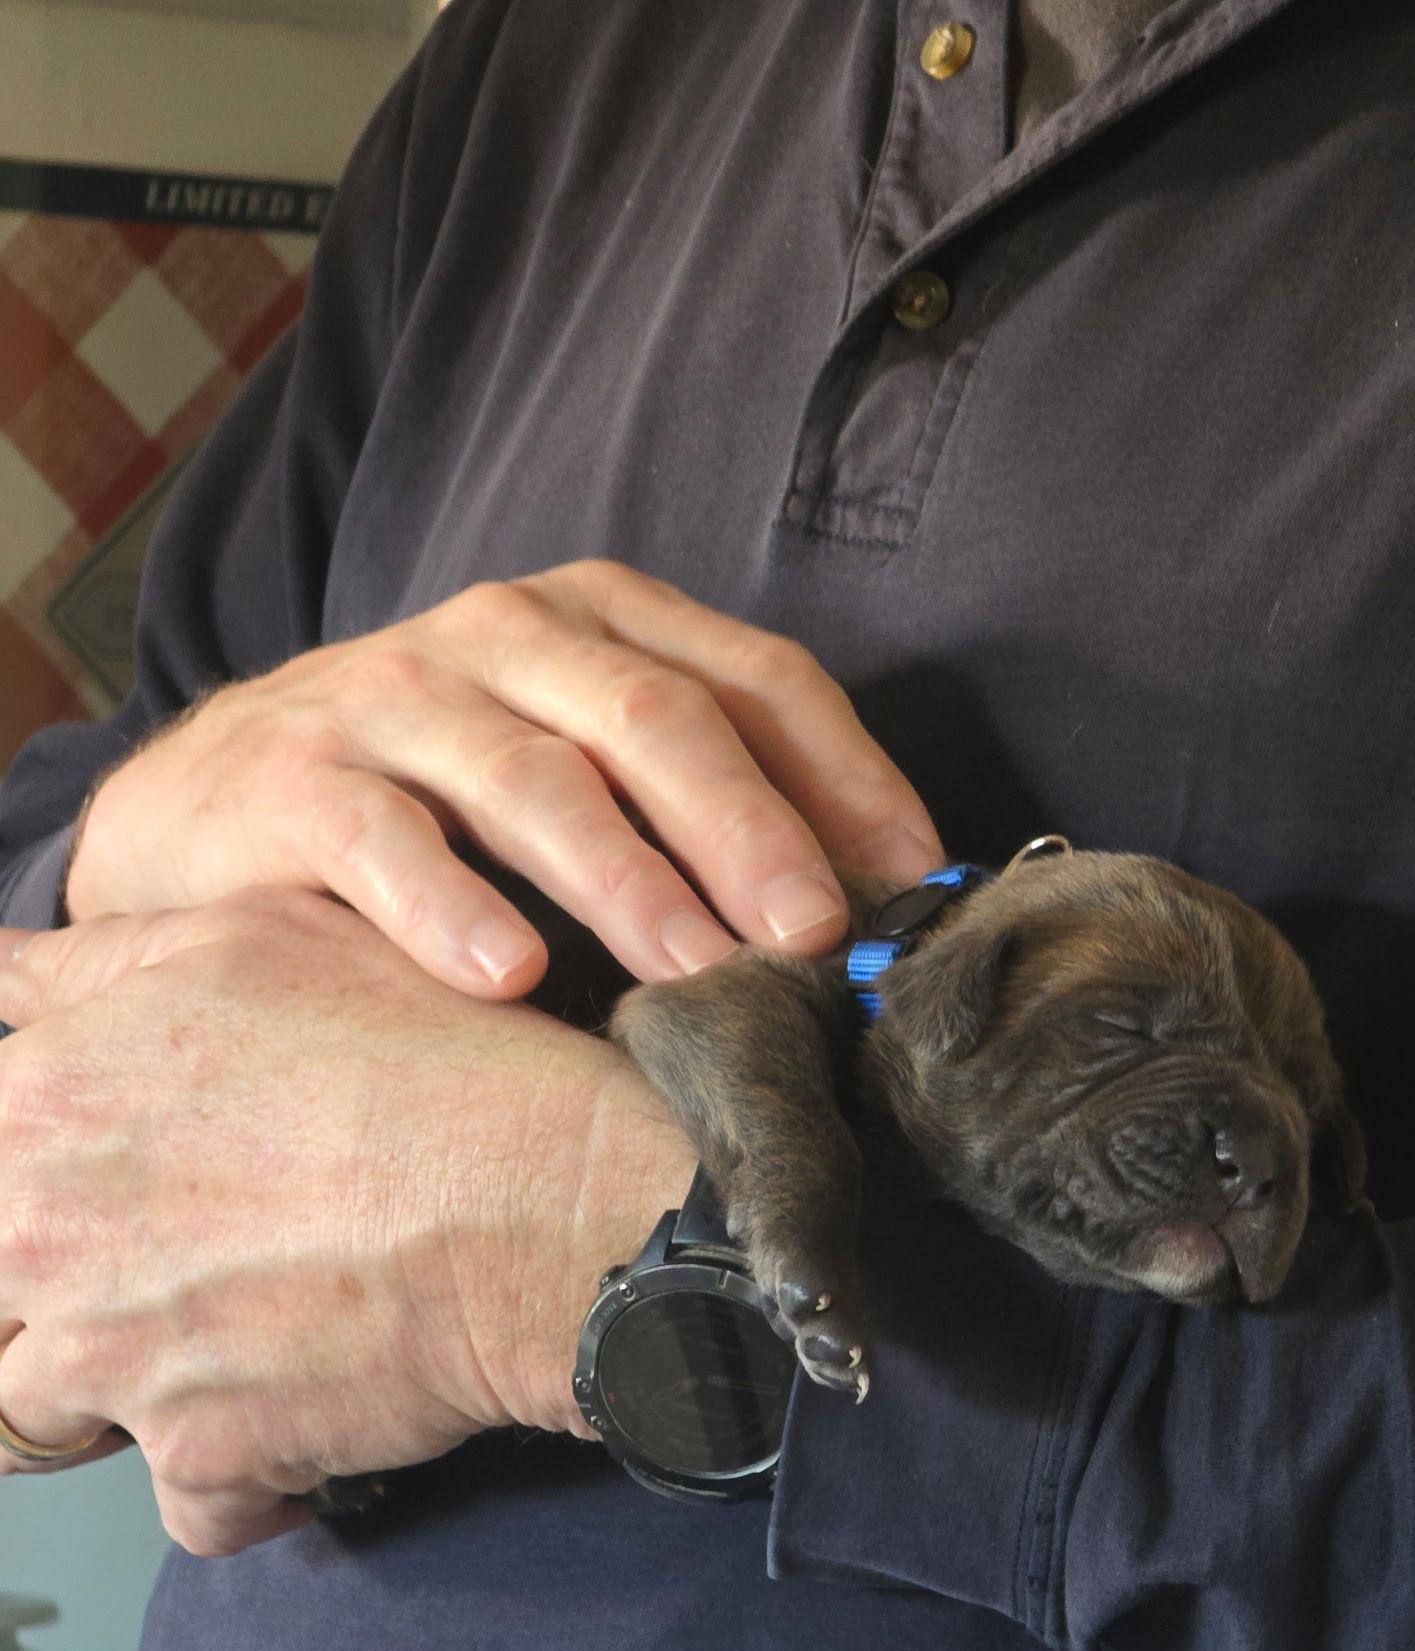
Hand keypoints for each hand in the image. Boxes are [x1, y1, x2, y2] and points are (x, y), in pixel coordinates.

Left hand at [0, 889, 694, 1555]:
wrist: (547, 1201)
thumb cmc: (425, 1054)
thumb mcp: (256, 936)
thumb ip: (96, 965)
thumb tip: (5, 976)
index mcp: (39, 1100)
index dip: (46, 1183)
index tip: (118, 1192)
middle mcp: (41, 1235)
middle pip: (2, 1294)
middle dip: (70, 1296)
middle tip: (185, 1265)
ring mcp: (110, 1360)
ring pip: (50, 1414)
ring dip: (131, 1394)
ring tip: (236, 1345)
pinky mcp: (198, 1460)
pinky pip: (188, 1502)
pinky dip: (245, 1480)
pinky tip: (308, 1416)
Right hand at [67, 561, 941, 994]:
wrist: (216, 804)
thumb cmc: (439, 802)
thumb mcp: (580, 768)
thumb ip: (695, 808)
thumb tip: (854, 912)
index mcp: (600, 621)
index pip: (754, 677)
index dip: (845, 775)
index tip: (908, 879)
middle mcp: (504, 634)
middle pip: (652, 717)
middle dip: (747, 828)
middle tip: (809, 936)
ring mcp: (395, 697)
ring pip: (533, 777)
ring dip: (626, 880)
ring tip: (692, 969)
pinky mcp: (295, 776)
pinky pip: (385, 840)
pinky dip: (452, 908)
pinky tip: (511, 976)